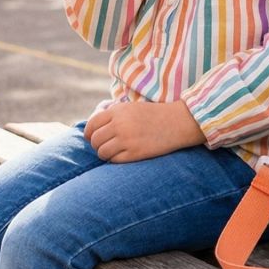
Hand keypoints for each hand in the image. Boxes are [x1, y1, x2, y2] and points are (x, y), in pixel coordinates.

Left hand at [84, 99, 205, 162]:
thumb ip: (112, 115)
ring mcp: (127, 139)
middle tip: (107, 145)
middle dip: (98, 145)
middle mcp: (120, 124)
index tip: (93, 138)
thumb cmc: (154, 115)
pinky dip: (116, 159)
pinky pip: (114, 160)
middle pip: (95, 140)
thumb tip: (91, 130)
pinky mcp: (135, 153)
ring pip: (102, 152)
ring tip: (116, 151)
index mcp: (118, 111)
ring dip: (106, 154)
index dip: (90, 134)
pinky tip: (126, 154)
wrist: (179, 122)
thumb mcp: (132, 108)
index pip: (91, 125)